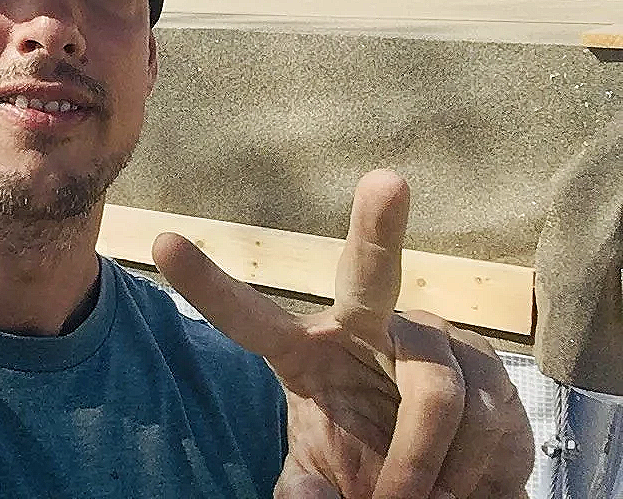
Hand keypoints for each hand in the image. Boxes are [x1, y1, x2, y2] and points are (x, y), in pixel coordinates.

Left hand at [153, 170, 533, 498]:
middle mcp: (368, 326)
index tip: (163, 243)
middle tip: (386, 182)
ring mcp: (432, 339)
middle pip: (370, 272)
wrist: (450, 495)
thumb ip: (305, 487)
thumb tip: (309, 491)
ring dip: (423, 466)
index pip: (247, 316)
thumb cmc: (370, 472)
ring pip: (434, 394)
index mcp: (306, 351)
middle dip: (379, 225)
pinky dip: (465, 475)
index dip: (205, 284)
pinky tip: (458, 484)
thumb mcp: (325, 478)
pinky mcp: (487, 365)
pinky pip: (481, 422)